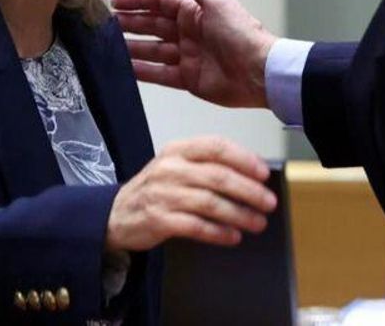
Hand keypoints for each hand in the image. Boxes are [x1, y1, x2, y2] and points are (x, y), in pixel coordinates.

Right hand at [105, 136, 275, 252]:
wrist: (115, 214)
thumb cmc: (155, 190)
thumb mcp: (176, 166)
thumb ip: (207, 166)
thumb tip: (251, 175)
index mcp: (177, 150)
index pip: (216, 146)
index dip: (244, 159)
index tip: (264, 174)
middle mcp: (170, 168)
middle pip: (218, 176)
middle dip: (249, 191)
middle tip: (269, 203)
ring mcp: (163, 194)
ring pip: (210, 203)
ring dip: (239, 214)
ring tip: (257, 223)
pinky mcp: (159, 219)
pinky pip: (196, 226)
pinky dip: (218, 233)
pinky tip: (233, 236)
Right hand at [114, 0, 277, 108]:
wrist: (259, 73)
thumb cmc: (241, 34)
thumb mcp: (215, 3)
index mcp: (194, 12)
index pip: (159, 2)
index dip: (138, 1)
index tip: (115, 2)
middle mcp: (188, 32)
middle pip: (152, 26)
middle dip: (130, 24)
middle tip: (105, 25)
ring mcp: (187, 56)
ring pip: (153, 50)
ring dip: (132, 48)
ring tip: (108, 47)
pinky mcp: (188, 79)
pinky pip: (160, 73)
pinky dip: (143, 72)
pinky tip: (125, 69)